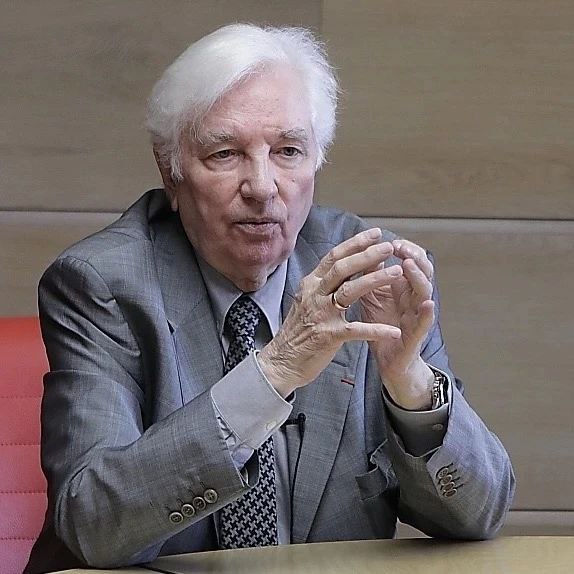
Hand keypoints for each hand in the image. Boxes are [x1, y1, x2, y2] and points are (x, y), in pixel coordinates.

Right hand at [258, 228, 402, 397]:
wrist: (282, 361)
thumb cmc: (298, 331)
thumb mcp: (308, 300)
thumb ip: (325, 284)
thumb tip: (345, 266)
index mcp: (311, 284)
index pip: (334, 257)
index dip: (355, 243)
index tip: (376, 234)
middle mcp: (314, 295)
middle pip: (342, 268)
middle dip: (367, 255)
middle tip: (389, 247)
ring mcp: (320, 314)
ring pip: (349, 291)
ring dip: (375, 280)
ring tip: (397, 272)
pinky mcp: (327, 336)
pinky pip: (355, 330)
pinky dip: (375, 330)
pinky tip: (394, 331)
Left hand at [360, 239, 434, 409]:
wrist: (387, 360)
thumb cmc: (381, 325)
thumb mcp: (371, 297)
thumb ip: (370, 276)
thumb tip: (364, 251)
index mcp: (403, 287)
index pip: (410, 260)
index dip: (403, 248)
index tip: (388, 237)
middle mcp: (414, 298)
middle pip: (421, 270)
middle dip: (412, 255)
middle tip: (399, 246)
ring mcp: (417, 315)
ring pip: (425, 292)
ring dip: (418, 277)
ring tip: (409, 264)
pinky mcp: (417, 336)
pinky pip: (425, 323)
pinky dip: (428, 313)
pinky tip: (427, 303)